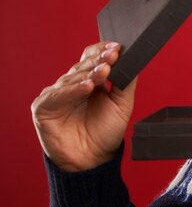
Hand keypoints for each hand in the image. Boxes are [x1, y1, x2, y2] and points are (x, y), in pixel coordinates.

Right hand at [31, 42, 136, 171]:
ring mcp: (57, 94)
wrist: (94, 160)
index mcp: (89, 80)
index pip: (92, 58)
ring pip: (72, 78)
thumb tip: (133, 59)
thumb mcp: (122, 104)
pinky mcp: (43, 107)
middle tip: (113, 55)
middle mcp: (71, 85)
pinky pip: (58, 95)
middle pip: (83, 66)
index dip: (103, 51)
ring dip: (89, 74)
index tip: (117, 47)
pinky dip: (73, 90)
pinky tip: (86, 87)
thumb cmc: (106, 132)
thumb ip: (126, 81)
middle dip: (99, 60)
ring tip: (104, 70)